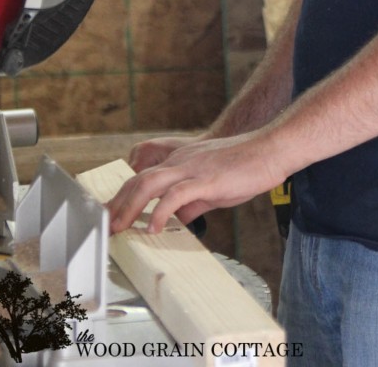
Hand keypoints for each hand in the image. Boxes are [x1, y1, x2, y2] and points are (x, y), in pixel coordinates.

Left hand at [107, 130, 283, 234]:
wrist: (271, 150)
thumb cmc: (247, 167)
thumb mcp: (214, 187)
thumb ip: (194, 201)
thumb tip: (179, 218)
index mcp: (182, 162)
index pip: (143, 177)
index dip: (123, 197)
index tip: (111, 215)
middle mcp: (182, 161)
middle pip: (139, 180)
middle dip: (118, 204)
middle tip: (106, 227)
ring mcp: (193, 168)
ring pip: (150, 183)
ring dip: (130, 206)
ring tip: (120, 228)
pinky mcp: (207, 178)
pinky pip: (177, 194)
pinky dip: (162, 212)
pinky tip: (155, 227)